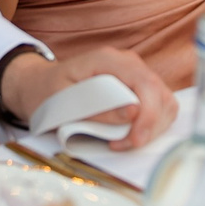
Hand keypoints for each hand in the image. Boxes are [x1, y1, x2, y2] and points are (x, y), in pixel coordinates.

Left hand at [0, 46, 177, 150]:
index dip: (148, 115)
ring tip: (124, 142)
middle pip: (160, 94)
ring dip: (152, 128)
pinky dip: (151, 126)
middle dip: (150, 126)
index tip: (134, 141)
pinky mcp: (138, 89)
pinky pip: (159, 107)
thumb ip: (98, 109)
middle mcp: (128, 62)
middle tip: (125, 145)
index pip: (145, 84)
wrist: (39, 85)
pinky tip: (129, 135)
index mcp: (108, 60)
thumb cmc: (47, 93)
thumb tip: (133, 113)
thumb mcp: (63, 103)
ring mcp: (135, 74)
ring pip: (165, 102)